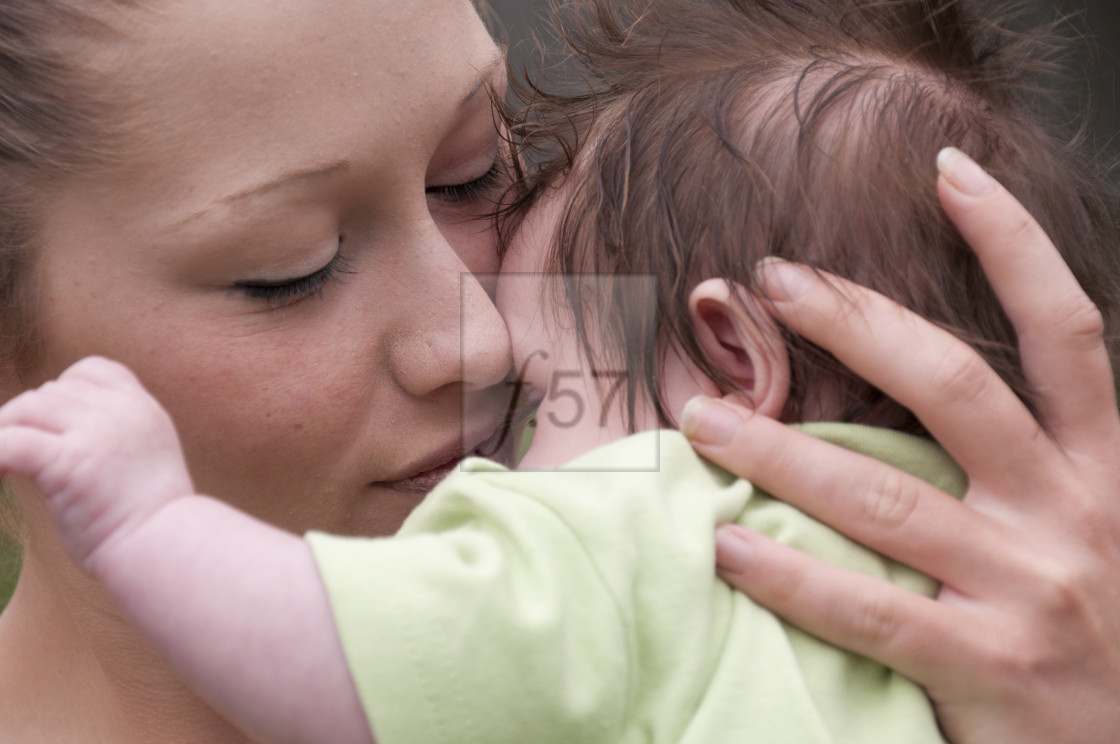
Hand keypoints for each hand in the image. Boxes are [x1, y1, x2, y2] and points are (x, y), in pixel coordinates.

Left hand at [0, 356, 192, 570]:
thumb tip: (63, 439)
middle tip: (17, 457)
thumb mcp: (145, 460)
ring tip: (2, 468)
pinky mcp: (69, 461)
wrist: (168, 549)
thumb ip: (115, 438)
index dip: (63, 391)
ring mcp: (97, 433)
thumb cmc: (152, 522)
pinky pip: (9, 443)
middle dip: (28, 420)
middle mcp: (122, 412)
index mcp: (143, 409)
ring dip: (5, 434)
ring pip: (26, 409)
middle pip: (51, 391)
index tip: (53, 427)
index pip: (90, 371)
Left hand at [683, 151, 1119, 743]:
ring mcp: (1030, 592)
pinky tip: (724, 545)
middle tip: (772, 278)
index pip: (1068, 332)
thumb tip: (916, 395)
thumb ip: (1027, 468)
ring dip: (781, 448)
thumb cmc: (1095, 636)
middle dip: (858, 321)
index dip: (1014, 242)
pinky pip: (865, 608)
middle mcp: (1072, 515)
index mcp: (1102, 473)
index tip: (949, 171)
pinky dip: (786, 573)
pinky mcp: (986, 670)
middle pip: (954, 385)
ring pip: (884, 495)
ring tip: (704, 413)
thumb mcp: (1087, 534)